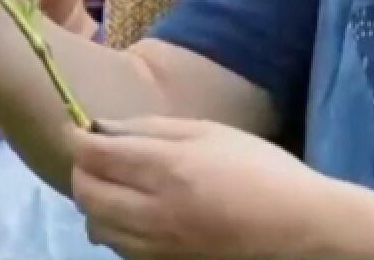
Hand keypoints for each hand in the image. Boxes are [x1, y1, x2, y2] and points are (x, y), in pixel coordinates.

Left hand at [71, 117, 327, 259]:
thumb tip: (102, 127)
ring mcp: (157, 246)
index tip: (73, 127)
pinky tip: (132, 214)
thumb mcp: (210, 133)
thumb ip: (152, 129)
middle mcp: (153, 212)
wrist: (300, 229)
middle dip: (80, 170)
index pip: (95, 154)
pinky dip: (113, 229)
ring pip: (96, 226)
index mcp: (166, 169)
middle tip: (93, 156)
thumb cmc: (261, 170)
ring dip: (94, 202)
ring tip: (112, 185)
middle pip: (86, 193)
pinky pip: (120, 248)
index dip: (75, 137)